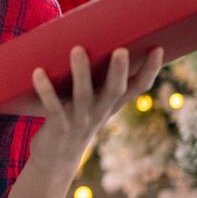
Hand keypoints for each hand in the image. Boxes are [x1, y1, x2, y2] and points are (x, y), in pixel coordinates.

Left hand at [26, 45, 163, 175]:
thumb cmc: (73, 121)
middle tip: (122, 50)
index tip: (158, 49)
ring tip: (77, 49)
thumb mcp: (91, 103)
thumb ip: (95, 78)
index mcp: (110, 104)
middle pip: (114, 91)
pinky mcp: (59, 127)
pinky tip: (38, 72)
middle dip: (119, 71)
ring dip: (80, 72)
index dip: (150, 71)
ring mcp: (80, 120)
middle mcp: (99, 112)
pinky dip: (45, 89)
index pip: (137, 88)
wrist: (55, 161)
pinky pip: (53, 107)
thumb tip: (89, 36)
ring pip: (83, 95)